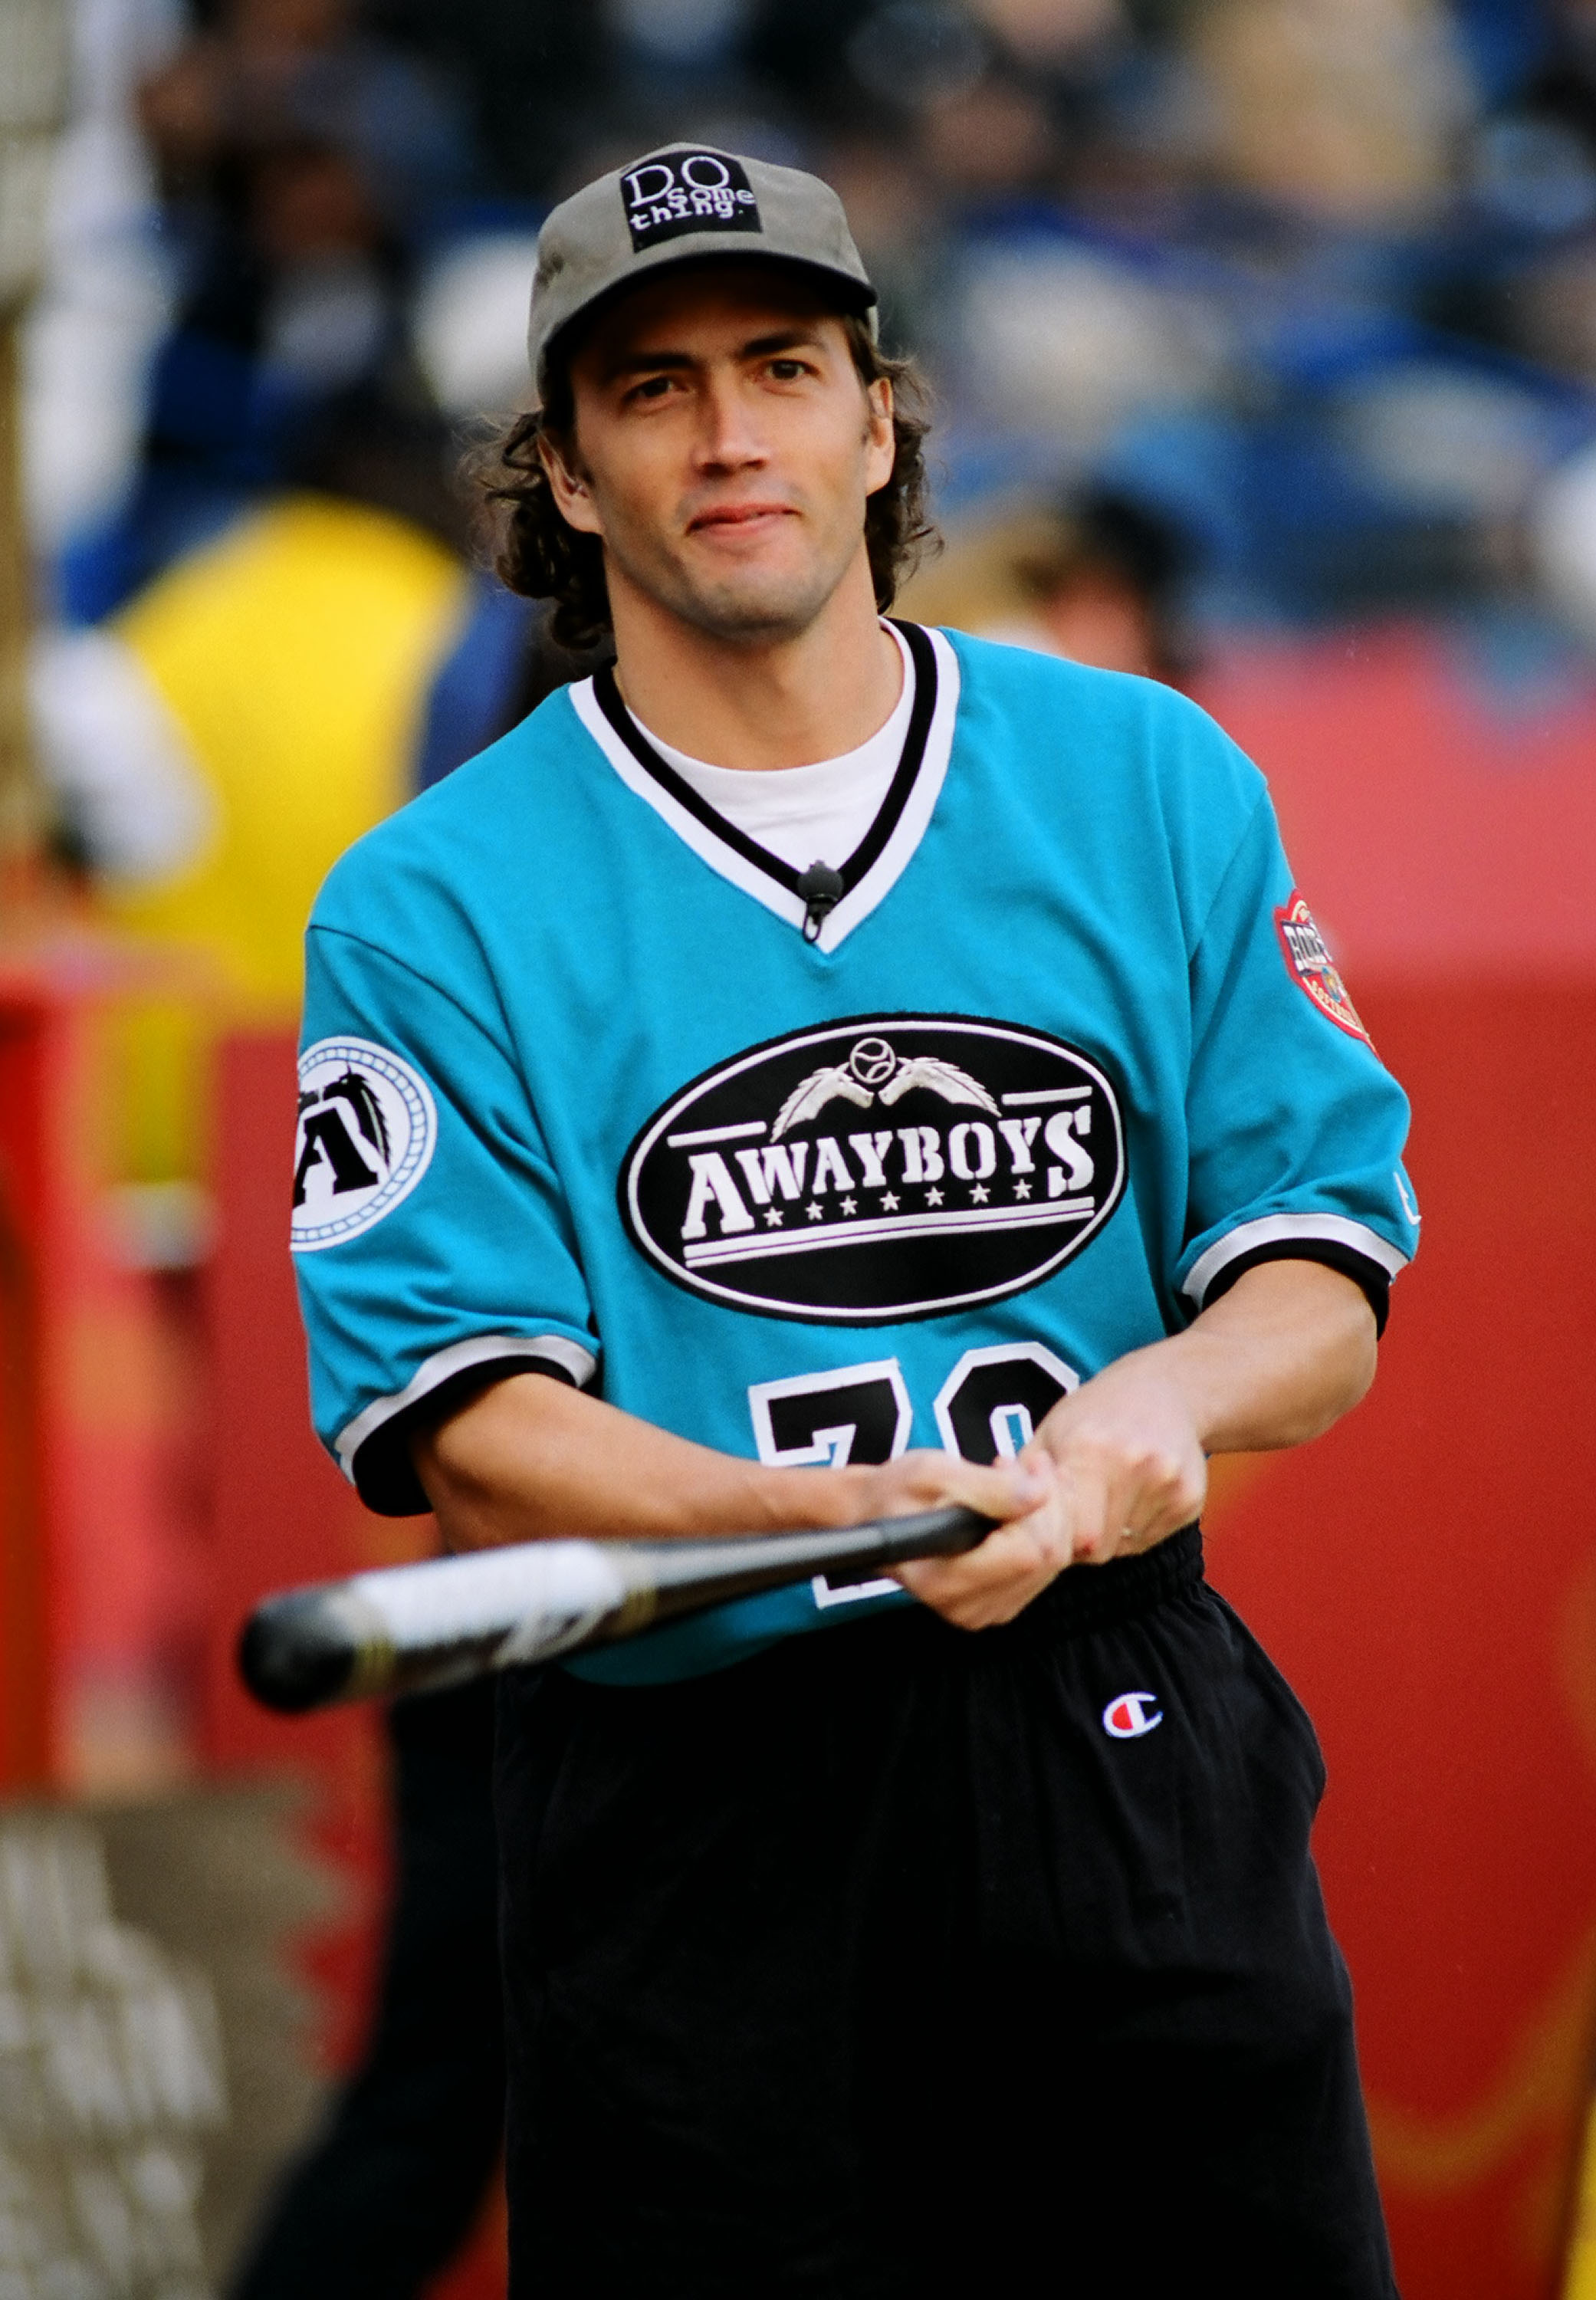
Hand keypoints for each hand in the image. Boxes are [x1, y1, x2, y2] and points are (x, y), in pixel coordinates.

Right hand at [859, 1446, 1070, 1630]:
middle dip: (1050, 1503)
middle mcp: (966, 1609)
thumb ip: (985, 1487)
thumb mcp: (931, 1472)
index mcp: (944, 1582)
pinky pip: (1047, 1567)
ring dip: (1051, 1512)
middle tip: (1025, 1463)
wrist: (876, 1517)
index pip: (1029, 1551)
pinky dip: (1045, 1528)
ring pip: (1054, 1561)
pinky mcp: (999, 1607)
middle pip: (1047, 1557)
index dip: (1041, 1502)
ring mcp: (984, 1613)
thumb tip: (1039, 1495)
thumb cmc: (897, 1491)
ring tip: (1017, 1477)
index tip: (1024, 1462)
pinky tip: (1020, 1503)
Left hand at [1027, 1352, 1207, 1564]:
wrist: (1168, 1388)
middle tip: (1075, 1512)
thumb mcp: (1051, 1431)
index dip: (1053, 1536)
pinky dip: (1133, 1529)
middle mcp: (1135, 1465)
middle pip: (1097, 1547)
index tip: (1049, 1521)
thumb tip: (992, 1517)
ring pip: (1123, 1547)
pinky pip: (1150, 1538)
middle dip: (1078, 1540)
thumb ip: (1025, 1479)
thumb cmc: (1097, 1411)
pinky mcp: (1191, 1499)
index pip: (1068, 1534)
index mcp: (1090, 1449)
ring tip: (1105, 1496)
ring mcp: (1169, 1483)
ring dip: (1107, 1535)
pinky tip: (1132, 1495)